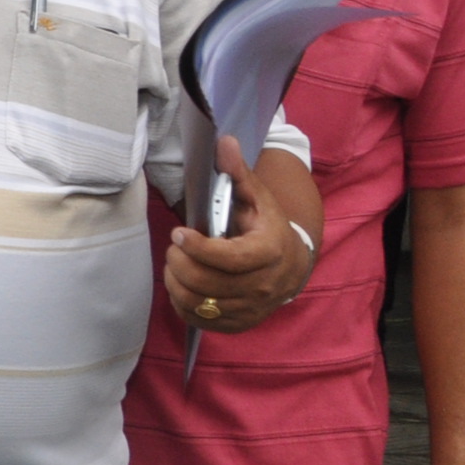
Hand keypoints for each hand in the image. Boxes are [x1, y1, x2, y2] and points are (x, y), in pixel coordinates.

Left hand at [165, 137, 315, 332]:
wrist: (290, 264)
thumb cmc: (266, 226)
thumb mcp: (256, 196)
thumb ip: (237, 172)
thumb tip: (224, 141)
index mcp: (271, 252)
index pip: (230, 259)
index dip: (199, 248)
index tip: (179, 233)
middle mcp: (265, 286)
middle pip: (208, 284)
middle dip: (180, 262)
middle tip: (174, 246)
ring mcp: (252, 309)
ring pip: (199, 304)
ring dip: (176, 281)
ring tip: (175, 261)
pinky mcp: (238, 323)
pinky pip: (199, 320)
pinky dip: (181, 302)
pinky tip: (182, 281)